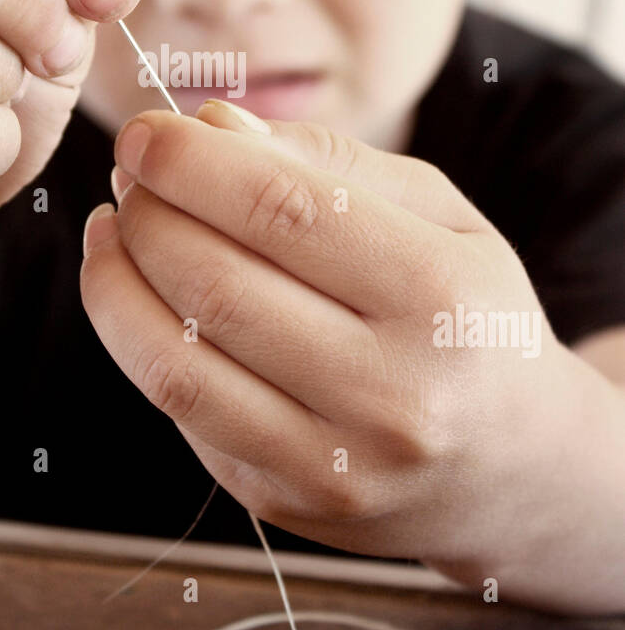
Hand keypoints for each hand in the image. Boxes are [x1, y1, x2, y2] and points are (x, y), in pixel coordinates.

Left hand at [80, 102, 576, 580]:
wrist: (515, 467)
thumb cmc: (467, 314)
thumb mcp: (439, 213)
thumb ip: (328, 160)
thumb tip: (211, 126)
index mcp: (440, 299)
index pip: (280, 210)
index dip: (190, 162)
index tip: (146, 131)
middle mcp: (390, 396)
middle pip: (213, 285)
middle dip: (147, 213)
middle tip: (131, 176)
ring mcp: (331, 466)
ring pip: (173, 364)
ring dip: (115, 281)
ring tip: (113, 229)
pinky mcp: (280, 503)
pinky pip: (179, 411)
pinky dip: (138, 340)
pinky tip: (139, 293)